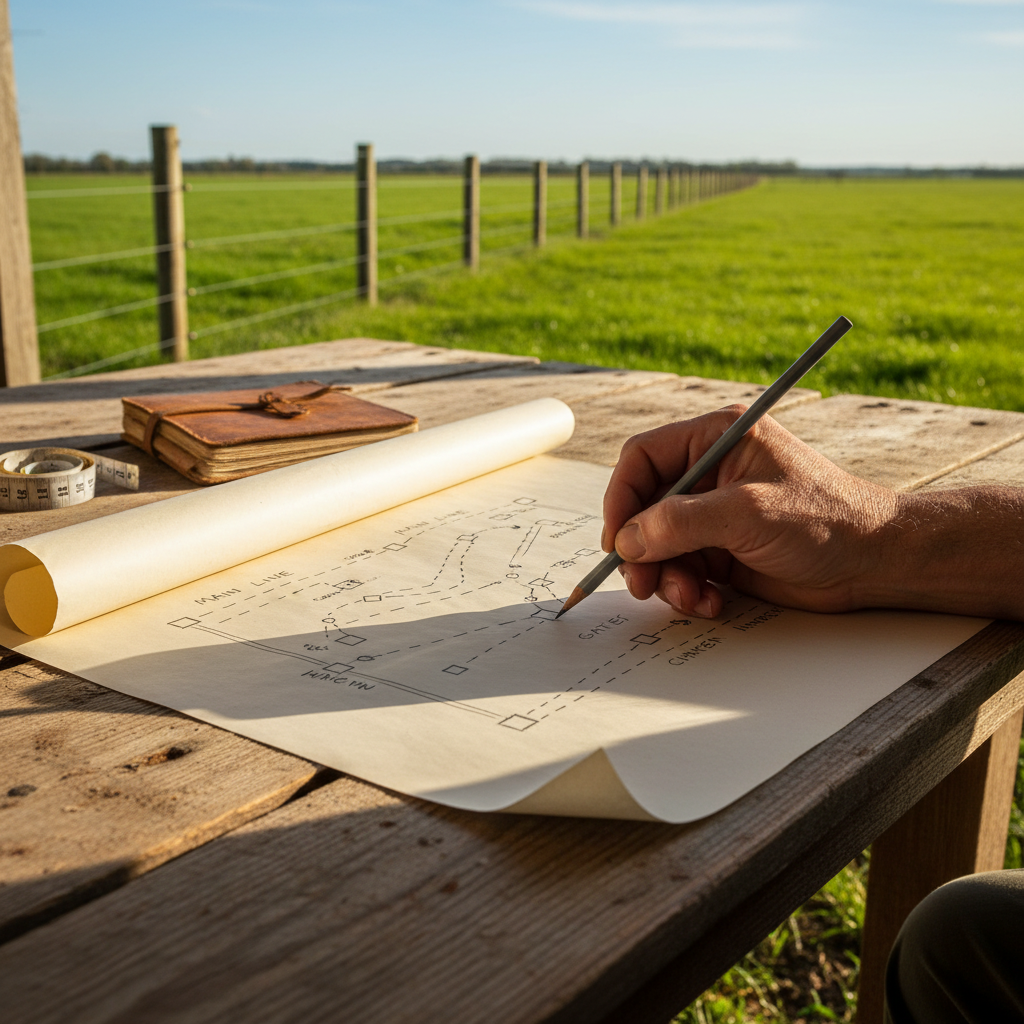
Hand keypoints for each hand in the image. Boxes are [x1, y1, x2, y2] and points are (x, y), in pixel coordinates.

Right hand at [603, 406, 1023, 620]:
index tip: (616, 539)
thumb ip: (680, 523)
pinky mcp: (721, 548)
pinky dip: (686, 589)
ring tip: (690, 597)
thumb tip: (627, 540)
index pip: (642, 458)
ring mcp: (714, 512)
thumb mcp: (747, 514)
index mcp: (716, 438)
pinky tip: (711, 602)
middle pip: (643, 506)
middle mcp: (709, 472)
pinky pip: (681, 569)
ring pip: (658, 544)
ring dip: (665, 576)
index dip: (621, 498)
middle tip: (643, 583)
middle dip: (641, 549)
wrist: (873, 563)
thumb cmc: (827, 520)